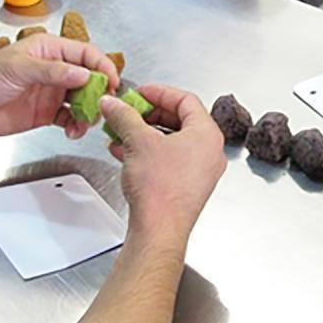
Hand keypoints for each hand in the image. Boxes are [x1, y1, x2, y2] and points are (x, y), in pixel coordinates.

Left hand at [0, 33, 118, 139]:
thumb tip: (84, 75)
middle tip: (101, 106)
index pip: (86, 54)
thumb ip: (53, 72)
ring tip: (85, 122)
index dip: (102, 67)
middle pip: (89, 78)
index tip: (111, 83)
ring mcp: (51, 92)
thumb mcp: (19, 69)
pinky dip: (77, 126)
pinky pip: (70, 118)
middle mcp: (54, 69)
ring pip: (82, 100)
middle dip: (99, 92)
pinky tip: (73, 131)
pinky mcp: (45, 113)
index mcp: (49, 49)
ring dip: (89, 112)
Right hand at [101, 83, 224, 237]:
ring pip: (170, 142)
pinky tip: (123, 152)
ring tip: (121, 131)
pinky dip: (147, 152)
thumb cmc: (160, 189)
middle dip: (148, 114)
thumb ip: (124, 117)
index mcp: (207, 135)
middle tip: (129, 111)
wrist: (159, 229)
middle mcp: (209, 152)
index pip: (185, 100)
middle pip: (179, 120)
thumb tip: (113, 104)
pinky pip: (167, 160)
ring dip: (144, 134)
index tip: (140, 92)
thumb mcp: (138, 141)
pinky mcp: (187, 187)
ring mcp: (200, 171)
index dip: (159, 92)